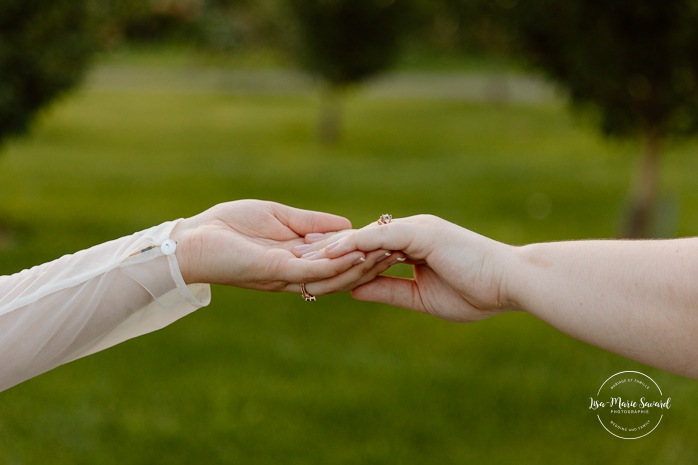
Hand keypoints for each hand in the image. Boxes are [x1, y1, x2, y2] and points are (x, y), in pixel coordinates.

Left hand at [171, 200, 390, 295]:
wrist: (193, 239)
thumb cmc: (229, 226)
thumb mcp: (279, 217)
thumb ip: (311, 222)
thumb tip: (346, 225)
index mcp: (298, 260)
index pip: (338, 260)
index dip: (364, 252)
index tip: (390, 240)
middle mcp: (297, 273)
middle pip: (342, 273)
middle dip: (370, 263)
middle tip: (399, 250)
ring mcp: (287, 275)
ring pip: (333, 276)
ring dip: (360, 265)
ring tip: (386, 251)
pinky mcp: (276, 272)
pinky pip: (313, 271)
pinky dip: (336, 263)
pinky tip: (357, 251)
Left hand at [315, 215, 516, 321]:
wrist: (510, 284)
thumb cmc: (475, 292)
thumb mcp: (419, 297)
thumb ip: (387, 289)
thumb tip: (353, 289)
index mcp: (412, 246)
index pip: (368, 251)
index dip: (341, 259)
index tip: (312, 268)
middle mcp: (410, 232)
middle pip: (360, 239)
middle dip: (328, 249)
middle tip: (294, 256)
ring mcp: (416, 229)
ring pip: (365, 235)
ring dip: (334, 246)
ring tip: (301, 254)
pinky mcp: (422, 232)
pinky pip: (381, 235)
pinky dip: (356, 243)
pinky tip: (331, 252)